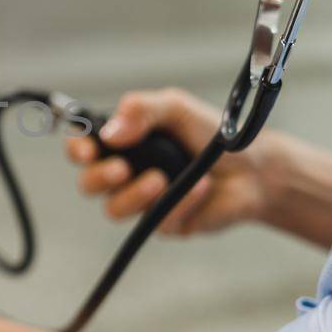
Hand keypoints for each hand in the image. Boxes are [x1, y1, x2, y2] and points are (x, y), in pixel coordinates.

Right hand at [67, 87, 272, 235]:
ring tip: (162, 181)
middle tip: (121, 170)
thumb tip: (110, 133)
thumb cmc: (212, 135)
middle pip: (87, 184)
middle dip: (98, 178)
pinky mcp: (165, 223)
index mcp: (123, 141)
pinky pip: (156, 220)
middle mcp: (127, 172)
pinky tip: (200, 188)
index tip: (88, 150)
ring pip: (113, 209)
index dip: (77, 149)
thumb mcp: (176, 108)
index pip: (83, 146)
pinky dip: (179, 202)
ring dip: (134, 195)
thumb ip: (142, 110)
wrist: (254, 168)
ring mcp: (143, 201)